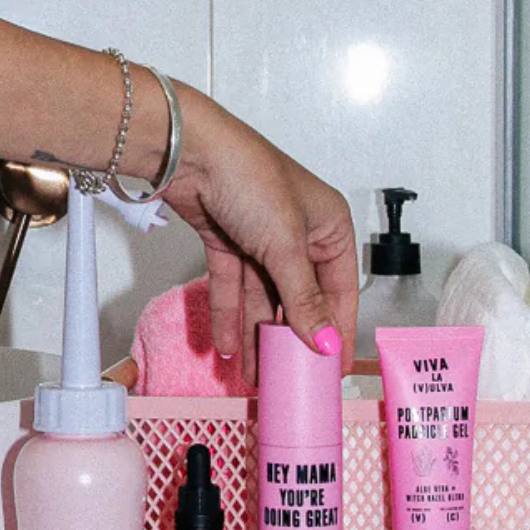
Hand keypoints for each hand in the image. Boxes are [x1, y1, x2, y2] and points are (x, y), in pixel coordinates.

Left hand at [160, 86, 357, 379]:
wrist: (189, 152)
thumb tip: (325, 342)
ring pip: (262, 298)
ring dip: (257, 335)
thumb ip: (304, 300)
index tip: (333, 368)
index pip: (340, 290)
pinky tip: (228, 346)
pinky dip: (229, 315)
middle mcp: (298, 233)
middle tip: (290, 377)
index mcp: (329, 227)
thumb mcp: (286, 247)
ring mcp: (260, 239)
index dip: (336, 330)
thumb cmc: (250, 179)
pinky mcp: (227, 243)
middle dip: (290, 338)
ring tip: (254, 374)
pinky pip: (232, 288)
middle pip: (298, 298)